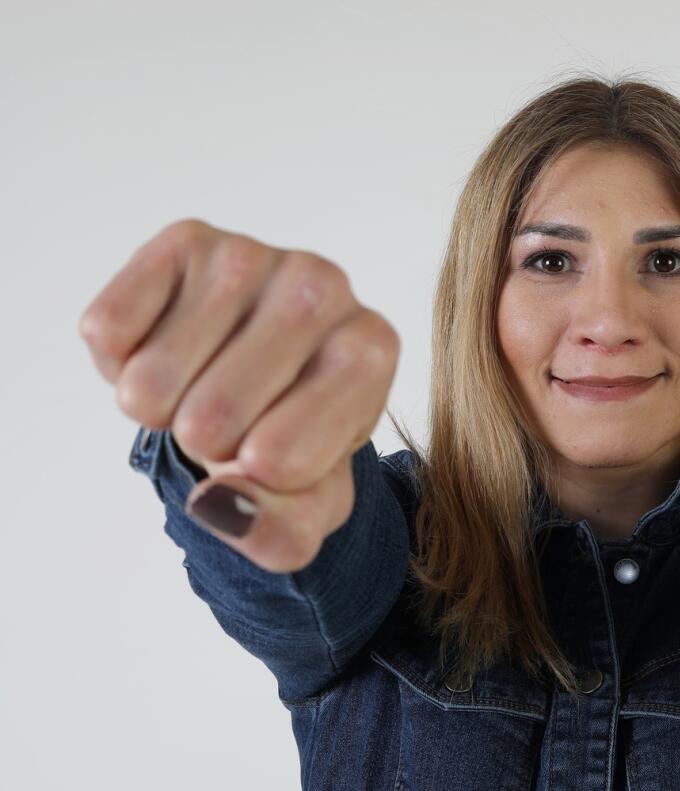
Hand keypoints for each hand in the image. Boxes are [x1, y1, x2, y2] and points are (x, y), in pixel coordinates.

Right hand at [80, 218, 400, 572]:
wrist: (258, 380)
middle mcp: (325, 287)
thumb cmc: (291, 439)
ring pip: (149, 385)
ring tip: (203, 381)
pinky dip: (118, 361)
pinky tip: (168, 344)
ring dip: (159, 405)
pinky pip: (108, 333)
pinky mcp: (187, 240)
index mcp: (370, 353)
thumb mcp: (304, 506)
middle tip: (234, 415)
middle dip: (204, 444)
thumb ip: (278, 532)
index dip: (256, 478)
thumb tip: (217, 502)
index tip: (278, 448)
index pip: (278, 461)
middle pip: (206, 424)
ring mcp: (255, 255)